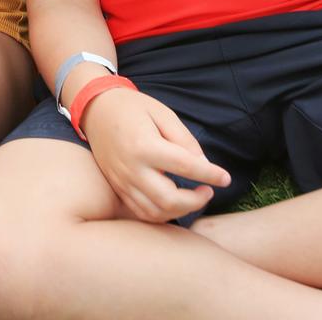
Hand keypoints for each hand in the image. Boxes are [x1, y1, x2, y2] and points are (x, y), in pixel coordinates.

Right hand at [84, 87, 230, 223]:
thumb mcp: (162, 113)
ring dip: (180, 211)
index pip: (186, 167)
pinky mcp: (118, 188)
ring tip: (194, 197)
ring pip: (155, 212)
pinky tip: (174, 203)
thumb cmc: (132, 107)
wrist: (96, 109)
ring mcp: (122, 181)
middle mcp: (132, 168)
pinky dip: (161, 214)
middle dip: (196, 201)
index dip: (210, 174)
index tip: (225, 178)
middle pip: (170, 200)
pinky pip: (141, 212)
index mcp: (145, 145)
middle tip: (209, 190)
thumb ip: (184, 140)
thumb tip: (203, 164)